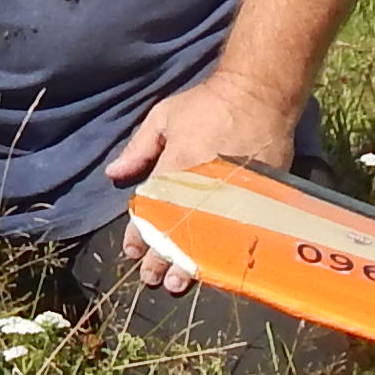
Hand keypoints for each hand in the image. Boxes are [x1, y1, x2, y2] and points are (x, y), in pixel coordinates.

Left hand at [101, 71, 299, 288]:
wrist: (261, 92)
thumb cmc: (210, 103)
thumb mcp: (165, 116)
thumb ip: (139, 148)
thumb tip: (114, 174)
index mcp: (176, 165)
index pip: (151, 209)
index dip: (140, 234)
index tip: (133, 251)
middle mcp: (202, 184)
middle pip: (178, 230)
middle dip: (162, 257)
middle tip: (152, 277)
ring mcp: (232, 192)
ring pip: (206, 237)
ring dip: (190, 263)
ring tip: (179, 282)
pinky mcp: (256, 196)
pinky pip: (236, 230)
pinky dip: (223, 251)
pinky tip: (215, 267)